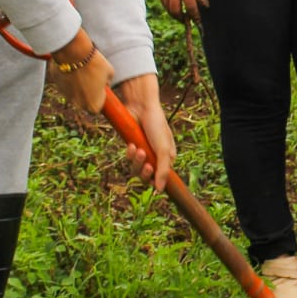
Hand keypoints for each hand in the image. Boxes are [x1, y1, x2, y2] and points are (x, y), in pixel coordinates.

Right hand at [48, 30, 112, 112]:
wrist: (74, 52)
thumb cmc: (95, 63)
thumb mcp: (109, 73)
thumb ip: (108, 82)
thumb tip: (105, 83)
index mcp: (93, 105)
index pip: (98, 107)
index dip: (100, 97)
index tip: (101, 87)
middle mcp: (78, 104)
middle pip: (85, 101)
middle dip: (88, 92)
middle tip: (92, 78)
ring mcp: (66, 96)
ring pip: (74, 93)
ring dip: (78, 85)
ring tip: (82, 70)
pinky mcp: (57, 86)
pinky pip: (65, 84)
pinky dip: (69, 79)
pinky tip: (73, 68)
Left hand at [116, 73, 174, 190]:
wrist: (141, 107)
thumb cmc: (156, 126)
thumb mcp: (162, 149)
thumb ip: (162, 171)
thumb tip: (160, 191)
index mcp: (167, 158)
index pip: (161, 178)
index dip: (156, 181)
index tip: (153, 181)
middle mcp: (155, 156)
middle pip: (147, 176)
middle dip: (145, 171)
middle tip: (146, 165)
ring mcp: (143, 152)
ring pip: (136, 169)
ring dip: (136, 162)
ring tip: (138, 150)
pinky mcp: (132, 147)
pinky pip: (128, 159)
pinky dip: (129, 153)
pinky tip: (131, 145)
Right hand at [160, 0, 206, 24]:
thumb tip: (205, 7)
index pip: (190, 6)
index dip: (194, 16)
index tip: (198, 22)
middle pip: (175, 10)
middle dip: (181, 18)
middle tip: (187, 21)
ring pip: (167, 8)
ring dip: (174, 15)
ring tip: (181, 17)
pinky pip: (163, 2)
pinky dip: (168, 8)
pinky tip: (174, 9)